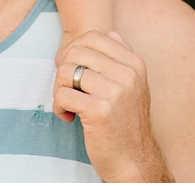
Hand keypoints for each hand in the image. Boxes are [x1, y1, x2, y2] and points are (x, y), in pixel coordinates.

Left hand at [53, 31, 171, 182]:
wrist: (134, 161)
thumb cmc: (127, 123)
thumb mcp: (135, 85)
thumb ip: (123, 58)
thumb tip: (111, 33)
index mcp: (135, 64)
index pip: (93, 37)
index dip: (75, 51)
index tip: (75, 71)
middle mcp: (127, 74)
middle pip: (76, 52)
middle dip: (64, 69)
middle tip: (69, 89)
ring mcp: (114, 92)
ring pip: (66, 72)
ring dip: (60, 90)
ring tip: (69, 105)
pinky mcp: (99, 111)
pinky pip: (63, 95)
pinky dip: (59, 107)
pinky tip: (69, 118)